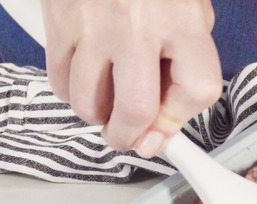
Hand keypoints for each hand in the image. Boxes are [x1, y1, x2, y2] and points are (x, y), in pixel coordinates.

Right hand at [40, 0, 222, 157]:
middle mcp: (139, 25)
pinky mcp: (59, 22)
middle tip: (129, 137)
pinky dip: (72, 95)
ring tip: (106, 107)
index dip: (181, 118)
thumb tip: (165, 121)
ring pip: (89, 103)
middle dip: (131, 137)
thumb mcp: (188, 8)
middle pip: (136, 109)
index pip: (197, 90)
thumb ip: (186, 61)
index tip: (167, 128)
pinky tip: (85, 83)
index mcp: (183, 20)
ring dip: (98, 117)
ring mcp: (94, 25)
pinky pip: (60, 81)